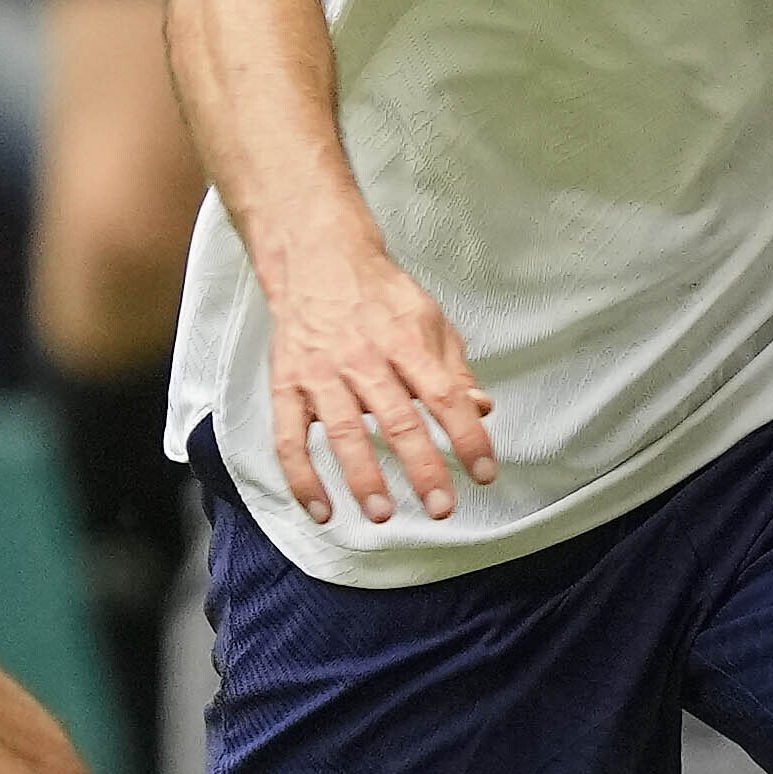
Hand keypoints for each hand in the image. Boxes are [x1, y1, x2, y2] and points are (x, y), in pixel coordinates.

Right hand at [255, 241, 497, 527]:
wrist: (315, 258)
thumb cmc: (378, 295)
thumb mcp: (429, 319)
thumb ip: (455, 369)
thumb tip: (482, 410)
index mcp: (406, 342)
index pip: (445, 396)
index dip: (468, 437)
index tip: (485, 473)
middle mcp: (364, 359)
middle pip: (399, 419)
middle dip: (423, 468)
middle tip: (442, 508)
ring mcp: (322, 374)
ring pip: (344, 432)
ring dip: (363, 477)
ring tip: (382, 515)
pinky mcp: (287, 385)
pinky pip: (290, 439)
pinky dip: (302, 478)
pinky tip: (322, 509)